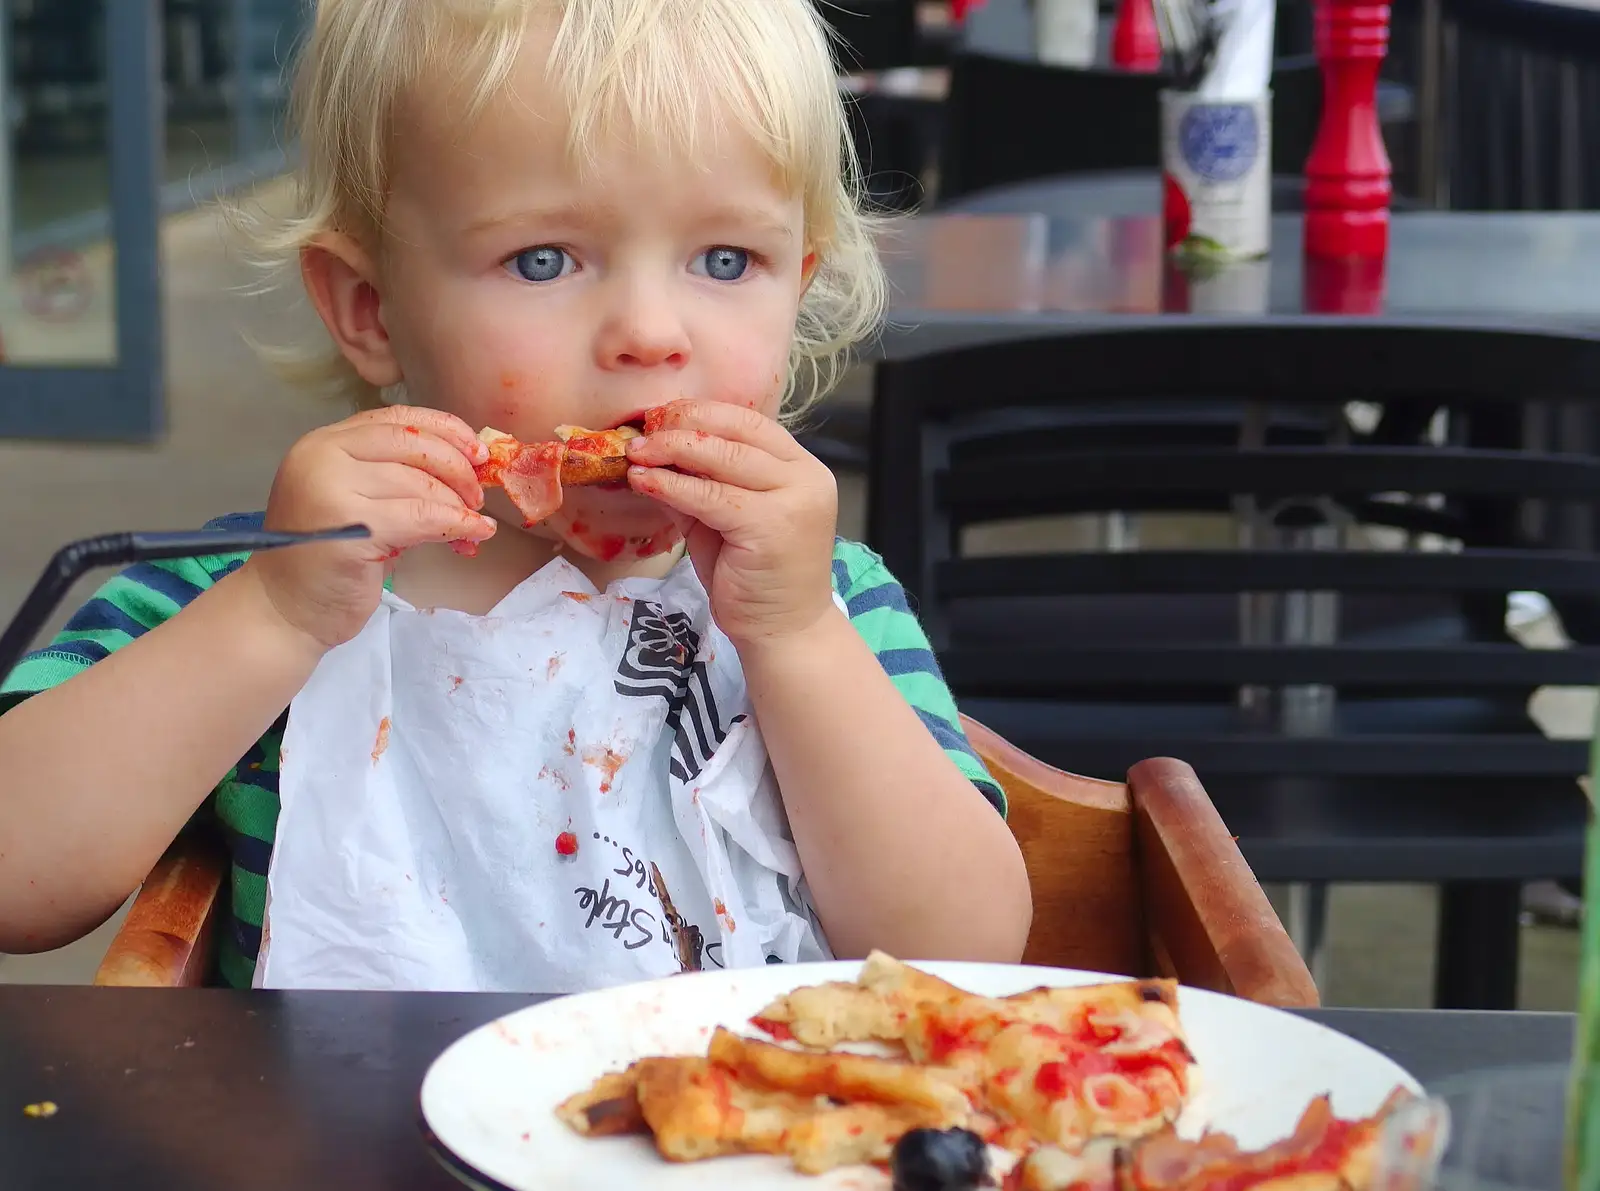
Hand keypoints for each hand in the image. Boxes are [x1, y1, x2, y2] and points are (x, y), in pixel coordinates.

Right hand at [242, 406, 495, 648]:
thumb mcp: (358, 502)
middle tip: (478, 495)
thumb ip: (395, 476)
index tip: (477, 451)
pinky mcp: (352, 526)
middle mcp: (323, 455)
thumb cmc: (327, 558)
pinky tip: (473, 535)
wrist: (286, 609)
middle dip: (458, 468)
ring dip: (459, 505)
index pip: (396, 418)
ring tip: (473, 525)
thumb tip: (466, 466)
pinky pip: (422, 517)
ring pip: (420, 483)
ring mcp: (333, 488)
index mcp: (324, 443)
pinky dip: (457, 525)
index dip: (445, 430)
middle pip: (412, 444)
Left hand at [625, 400, 836, 646]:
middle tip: (641, 434)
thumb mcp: (724, 521)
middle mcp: (805, 477)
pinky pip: (710, 495)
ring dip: (671, 450)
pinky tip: (645, 482)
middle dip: (682, 426)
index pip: (749, 422)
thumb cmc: (755, 579)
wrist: (784, 631)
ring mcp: (793, 500)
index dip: (701, 412)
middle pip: (736, 432)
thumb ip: (699, 486)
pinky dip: (672, 485)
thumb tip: (653, 454)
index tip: (660, 417)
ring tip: (636, 454)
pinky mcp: (771, 526)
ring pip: (723, 458)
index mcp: (801, 468)